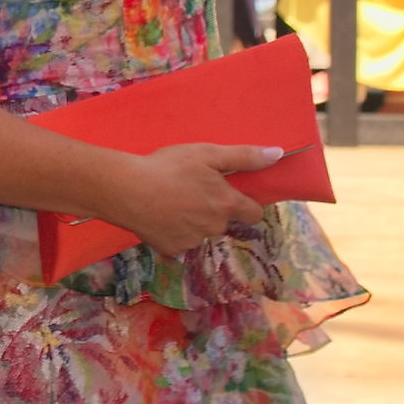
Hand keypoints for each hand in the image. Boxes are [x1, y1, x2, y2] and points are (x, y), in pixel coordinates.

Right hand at [104, 143, 278, 255]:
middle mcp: (215, 226)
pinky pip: (180, 243)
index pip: (254, 213)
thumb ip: (244, 156)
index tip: (230, 194)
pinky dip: (173, 232)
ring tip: (170, 202)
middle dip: (213, 210)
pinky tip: (158, 217)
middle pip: (224, 222)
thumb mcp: (206, 153)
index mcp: (227, 204)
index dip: (245, 204)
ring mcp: (193, 241)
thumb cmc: (168, 167)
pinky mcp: (172, 249)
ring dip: (192, 222)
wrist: (125, 189)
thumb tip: (278, 155)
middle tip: (190, 191)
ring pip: (201, 232)